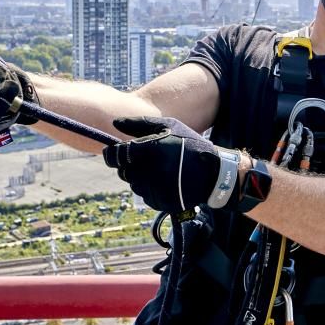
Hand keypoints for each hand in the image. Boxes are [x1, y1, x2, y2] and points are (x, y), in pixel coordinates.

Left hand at [102, 117, 237, 215]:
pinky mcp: (159, 202)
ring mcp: (153, 189)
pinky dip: (151, 189)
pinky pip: (145, 195)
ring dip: (141, 178)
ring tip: (162, 171)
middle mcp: (148, 171)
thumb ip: (139, 124)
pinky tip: (167, 182)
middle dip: (130, 166)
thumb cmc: (190, 145)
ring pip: (133, 184)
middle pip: (123, 171)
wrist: (214, 173)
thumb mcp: (169, 126)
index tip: (113, 154)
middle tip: (148, 160)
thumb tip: (114, 122)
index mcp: (148, 150)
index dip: (111, 155)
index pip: (115, 156)